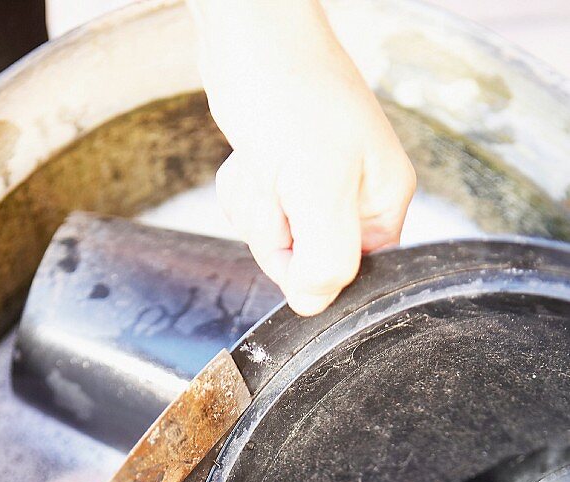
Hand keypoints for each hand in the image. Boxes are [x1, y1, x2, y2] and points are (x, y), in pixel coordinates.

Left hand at [190, 0, 415, 314]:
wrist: (248, 31)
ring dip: (257, 208)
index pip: (349, 278)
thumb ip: (326, 258)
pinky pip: (258, 213)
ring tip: (267, 163)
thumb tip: (315, 306)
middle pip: (305, 263)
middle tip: (279, 183)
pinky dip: (244, 192)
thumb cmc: (288, 90)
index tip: (296, 227)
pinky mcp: (285, 176)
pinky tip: (252, 158)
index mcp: (383, 203)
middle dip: (276, 231)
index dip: (310, 265)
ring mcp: (318, 188)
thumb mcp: (316, 186)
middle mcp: (355, 199)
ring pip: (276, 241)